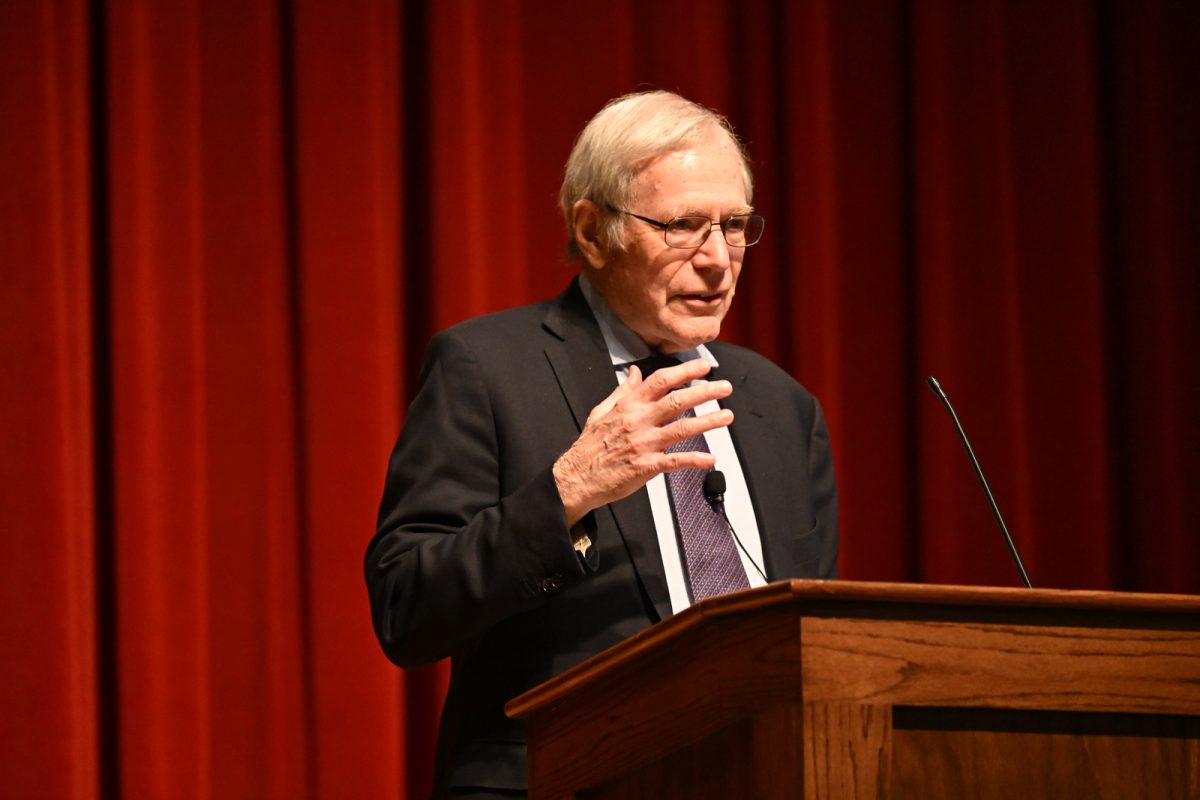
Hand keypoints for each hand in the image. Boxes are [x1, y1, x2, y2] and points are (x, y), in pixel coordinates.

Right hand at [552, 358, 733, 526]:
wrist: (577, 476)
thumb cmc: (589, 446)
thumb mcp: (602, 410)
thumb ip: (622, 391)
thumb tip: (634, 373)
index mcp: (629, 406)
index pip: (660, 381)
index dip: (684, 372)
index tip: (703, 366)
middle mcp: (639, 421)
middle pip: (677, 401)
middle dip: (704, 392)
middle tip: (724, 387)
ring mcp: (644, 443)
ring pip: (682, 428)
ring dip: (708, 422)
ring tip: (726, 417)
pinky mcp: (646, 466)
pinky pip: (675, 461)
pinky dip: (695, 460)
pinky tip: (710, 459)